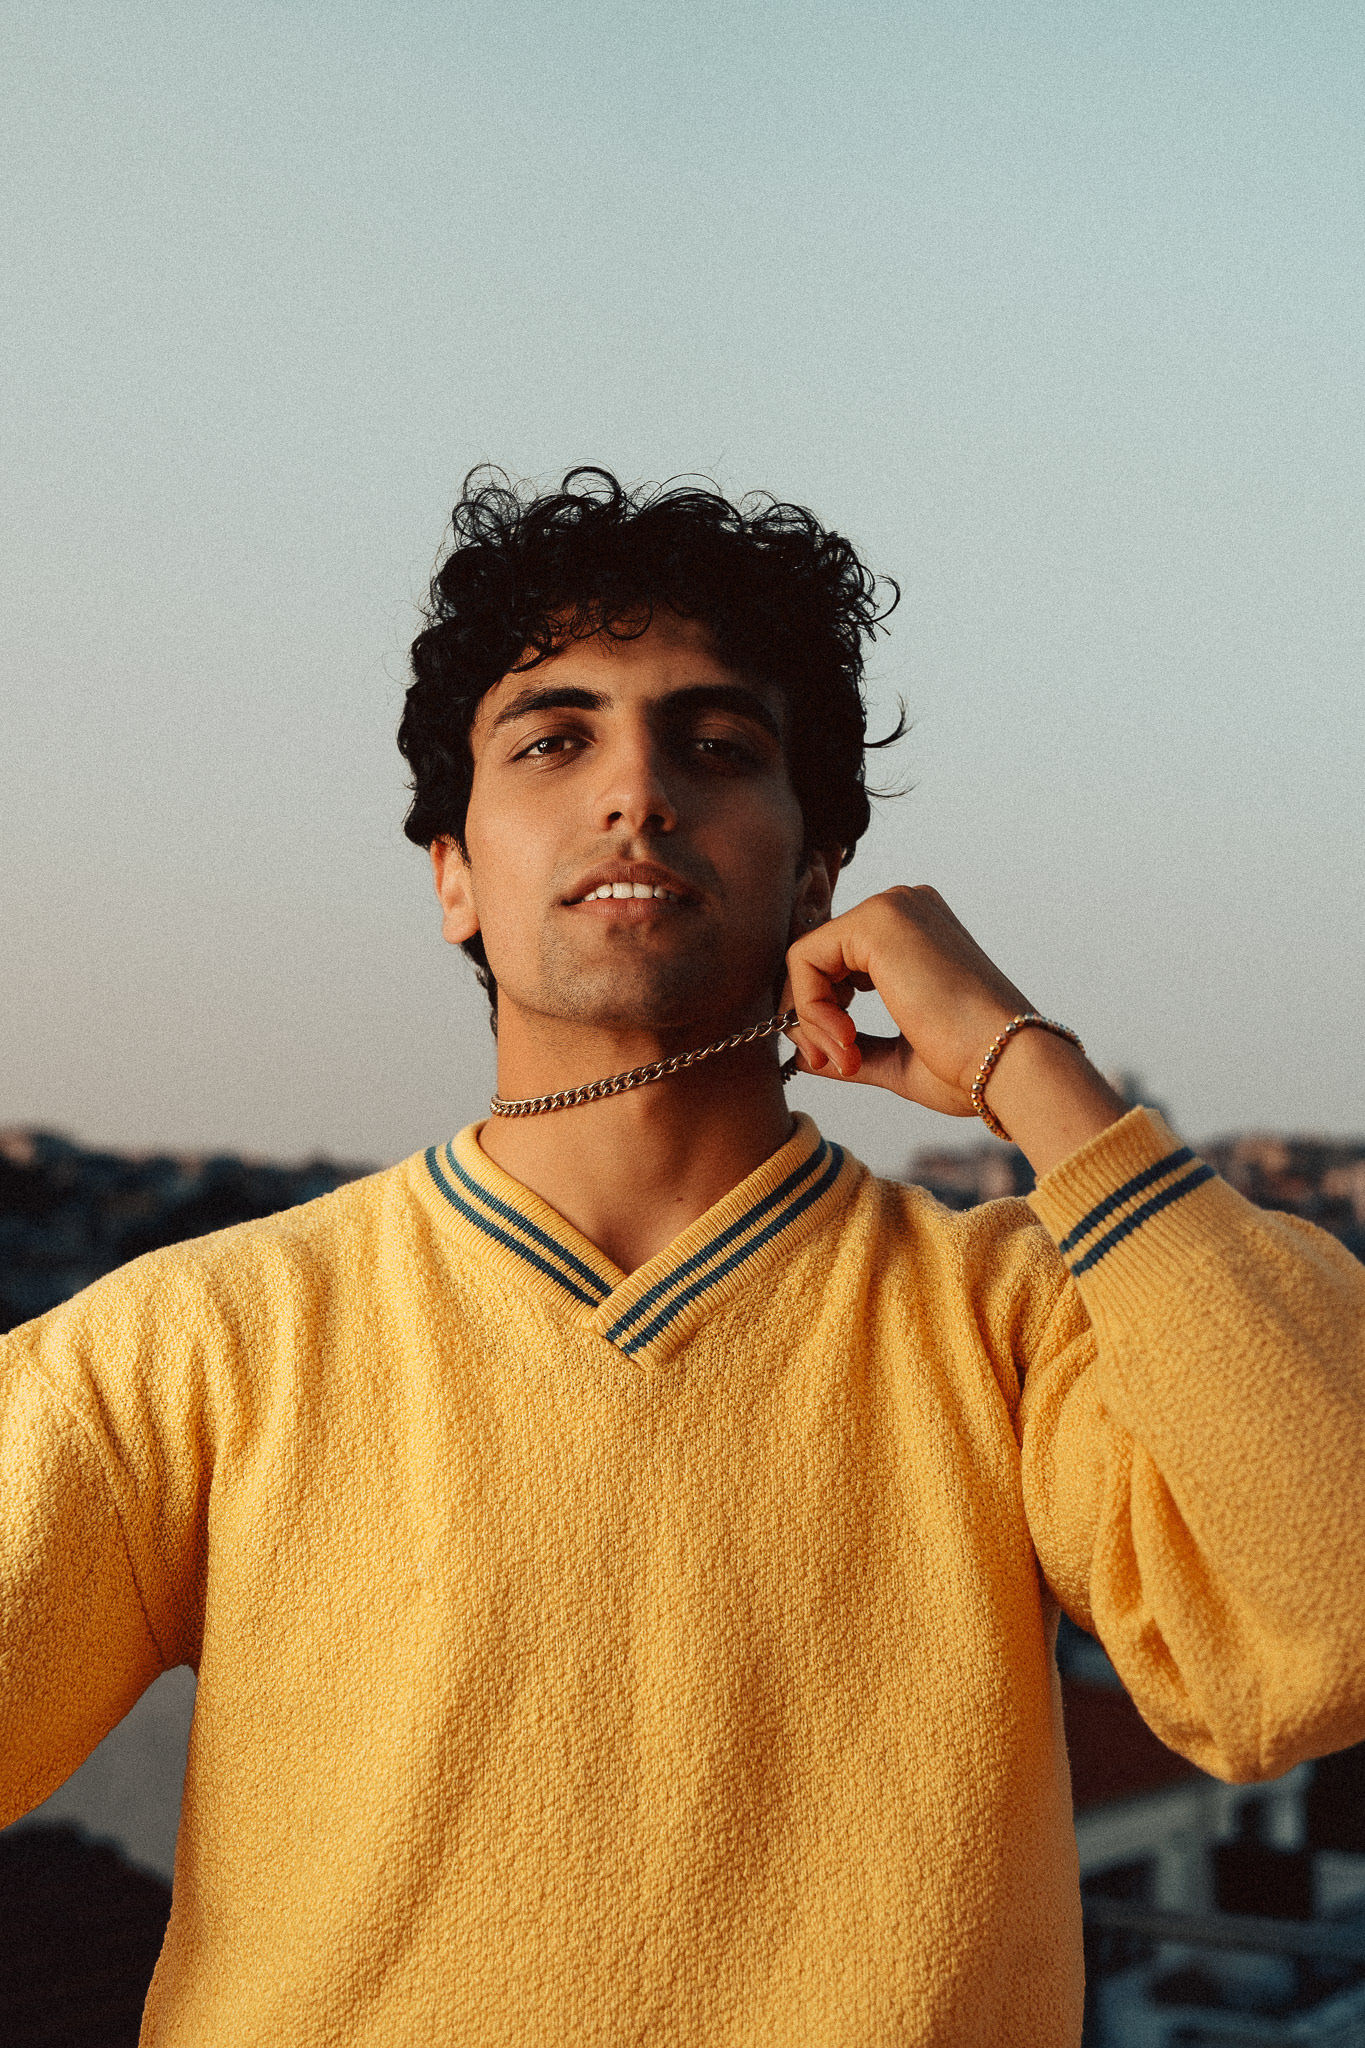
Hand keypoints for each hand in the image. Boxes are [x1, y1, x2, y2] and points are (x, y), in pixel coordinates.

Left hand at [783, 887, 1127, 1171]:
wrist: (1008, 1064)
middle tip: (835, 1063)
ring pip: (806, 958)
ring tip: (847, 1058)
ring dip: (811, 1019)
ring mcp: (891, 909)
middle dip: (811, 1018)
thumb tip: (803, 1054)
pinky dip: (810, 1008)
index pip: (836, 961)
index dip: (821, 1014)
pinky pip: (804, 959)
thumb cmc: (967, 1065)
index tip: (839, 1060)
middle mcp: (903, 909)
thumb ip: (851, 1045)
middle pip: (817, 957)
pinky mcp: (877, 920)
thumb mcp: (897, 1055)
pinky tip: (847, 1040)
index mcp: (915, 933)